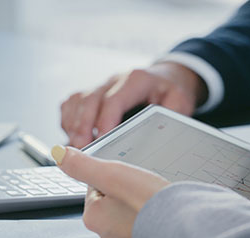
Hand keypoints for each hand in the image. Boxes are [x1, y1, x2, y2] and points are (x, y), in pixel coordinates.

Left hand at [50, 145, 169, 237]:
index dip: (117, 180)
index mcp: (93, 217)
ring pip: (129, 223)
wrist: (186, 232)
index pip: (97, 189)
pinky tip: (161, 224)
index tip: (132, 183)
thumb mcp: (114, 175)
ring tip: (156, 209)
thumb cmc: (151, 204)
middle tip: (147, 195)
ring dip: (140, 215)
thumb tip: (59, 154)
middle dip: (128, 199)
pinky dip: (151, 231)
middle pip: (113, 207)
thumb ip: (84, 165)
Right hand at [61, 62, 207, 147]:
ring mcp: (102, 85)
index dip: (104, 121)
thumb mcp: (180, 102)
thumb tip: (156, 134)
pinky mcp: (94, 93)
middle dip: (83, 126)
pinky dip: (68, 119)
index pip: (114, 100)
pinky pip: (73, 102)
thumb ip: (170, 116)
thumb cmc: (172, 91)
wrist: (167, 77)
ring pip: (78, 100)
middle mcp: (115, 80)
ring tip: (75, 146)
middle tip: (81, 149)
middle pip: (90, 99)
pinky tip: (72, 135)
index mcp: (137, 80)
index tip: (100, 140)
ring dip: (73, 124)